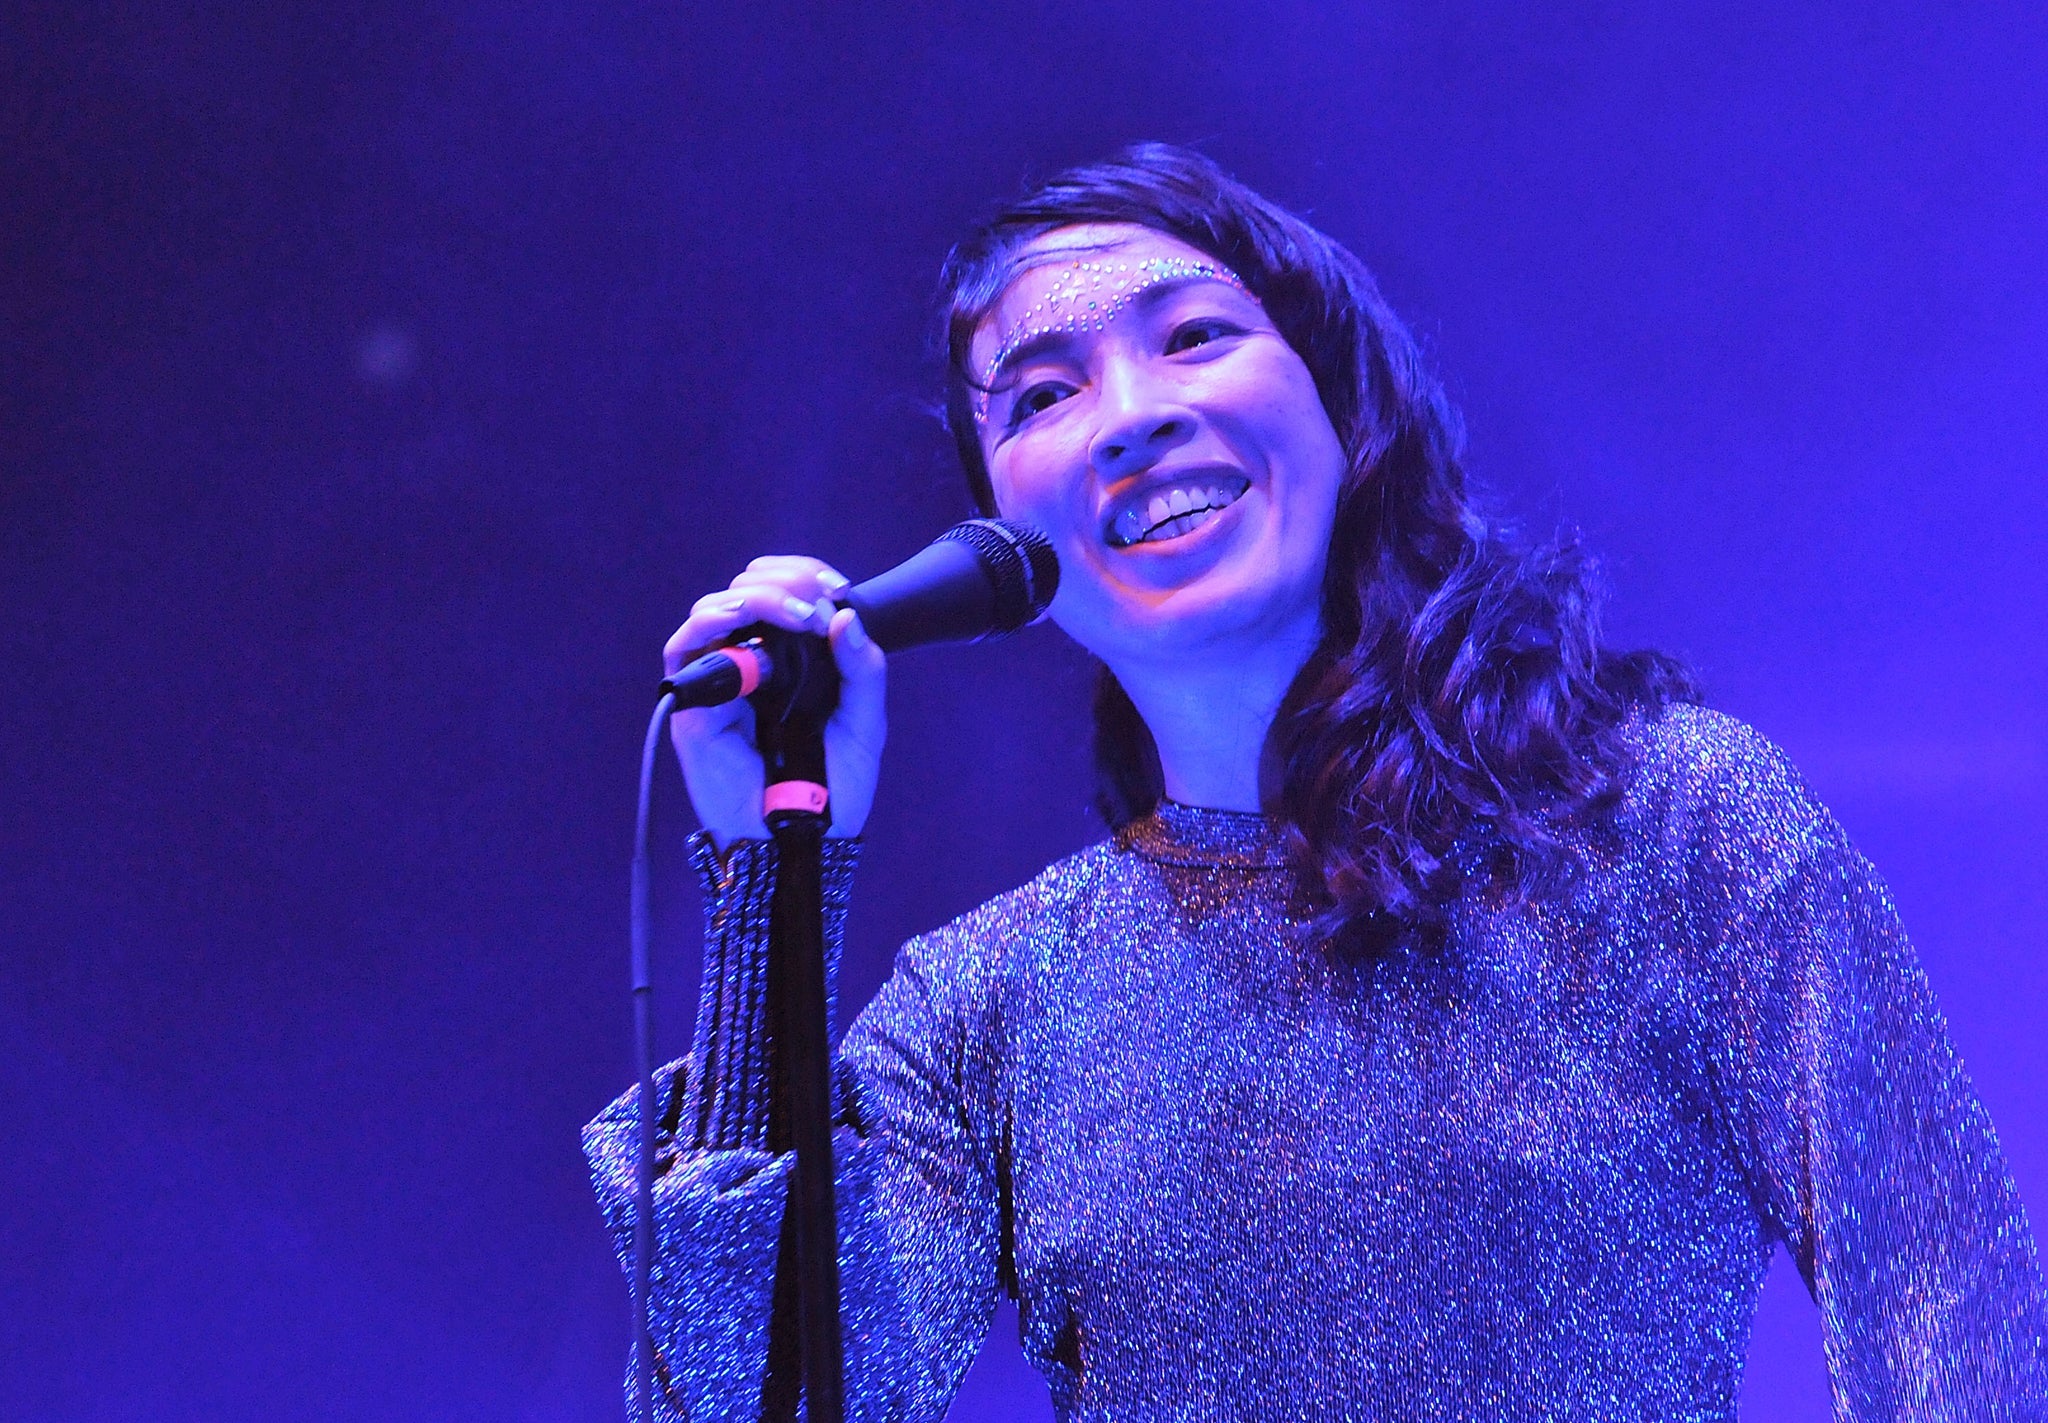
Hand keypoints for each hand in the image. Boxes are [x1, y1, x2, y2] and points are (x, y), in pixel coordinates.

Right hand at [663, 556, 886, 846]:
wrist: (808, 842)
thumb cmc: (836, 789)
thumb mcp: (865, 724)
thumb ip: (863, 671)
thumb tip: (846, 617)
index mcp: (791, 662)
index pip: (783, 592)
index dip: (804, 575)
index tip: (837, 586)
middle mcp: (752, 664)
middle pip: (747, 591)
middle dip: (784, 581)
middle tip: (817, 601)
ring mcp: (720, 684)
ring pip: (714, 610)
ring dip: (753, 597)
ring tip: (794, 612)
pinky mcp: (693, 709)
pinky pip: (684, 651)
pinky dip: (709, 624)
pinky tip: (742, 620)